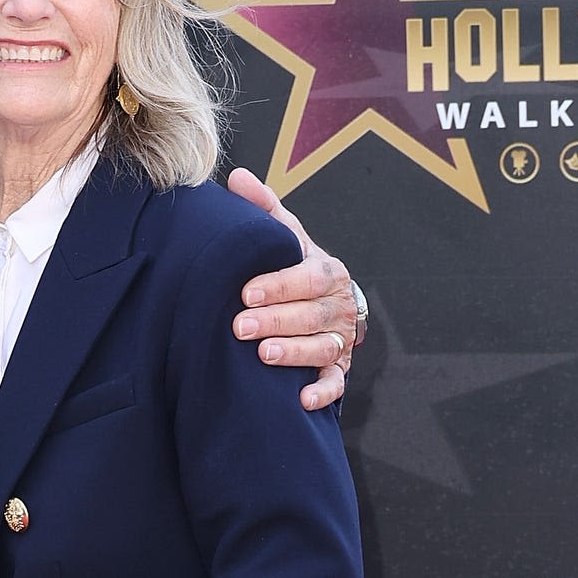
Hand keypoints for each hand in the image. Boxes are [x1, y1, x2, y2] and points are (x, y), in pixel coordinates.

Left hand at [224, 168, 357, 410]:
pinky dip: (322, 392)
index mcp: (325, 270)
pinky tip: (302, 399)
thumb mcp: (285, 236)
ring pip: (322, 348)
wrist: (328, 301)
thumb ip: (264, 210)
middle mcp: (337, 305)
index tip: (246, 292)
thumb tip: (237, 177)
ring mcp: (340, 338)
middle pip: (311, 315)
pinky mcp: (339, 367)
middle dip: (276, 320)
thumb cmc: (297, 266)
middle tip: (241, 326)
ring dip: (294, 353)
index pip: (306, 277)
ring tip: (263, 355)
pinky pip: (336, 383)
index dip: (279, 285)